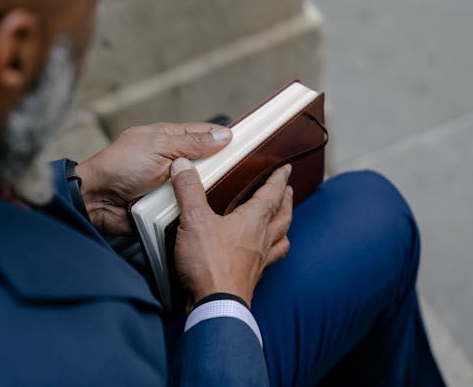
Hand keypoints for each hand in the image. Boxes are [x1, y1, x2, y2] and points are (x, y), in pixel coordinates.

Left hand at [75, 123, 231, 235]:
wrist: (95, 203)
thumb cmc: (119, 168)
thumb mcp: (160, 148)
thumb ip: (192, 143)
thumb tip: (224, 135)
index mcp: (168, 139)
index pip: (203, 134)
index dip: (224, 137)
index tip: (248, 143)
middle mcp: (170, 161)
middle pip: (205, 163)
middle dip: (221, 168)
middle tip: (245, 173)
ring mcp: (169, 185)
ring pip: (199, 187)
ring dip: (209, 191)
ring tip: (235, 194)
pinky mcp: (166, 207)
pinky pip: (188, 206)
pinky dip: (196, 208)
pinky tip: (213, 211)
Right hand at [170, 158, 292, 308]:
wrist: (216, 306)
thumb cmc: (210, 264)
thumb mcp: (194, 221)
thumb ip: (189, 191)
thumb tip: (183, 166)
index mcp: (253, 221)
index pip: (272, 194)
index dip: (279, 179)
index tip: (286, 169)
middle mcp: (262, 240)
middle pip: (283, 217)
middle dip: (287, 202)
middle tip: (289, 192)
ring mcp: (259, 261)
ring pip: (281, 240)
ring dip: (284, 228)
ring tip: (282, 223)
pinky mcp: (251, 278)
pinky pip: (269, 261)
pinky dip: (270, 253)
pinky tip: (261, 255)